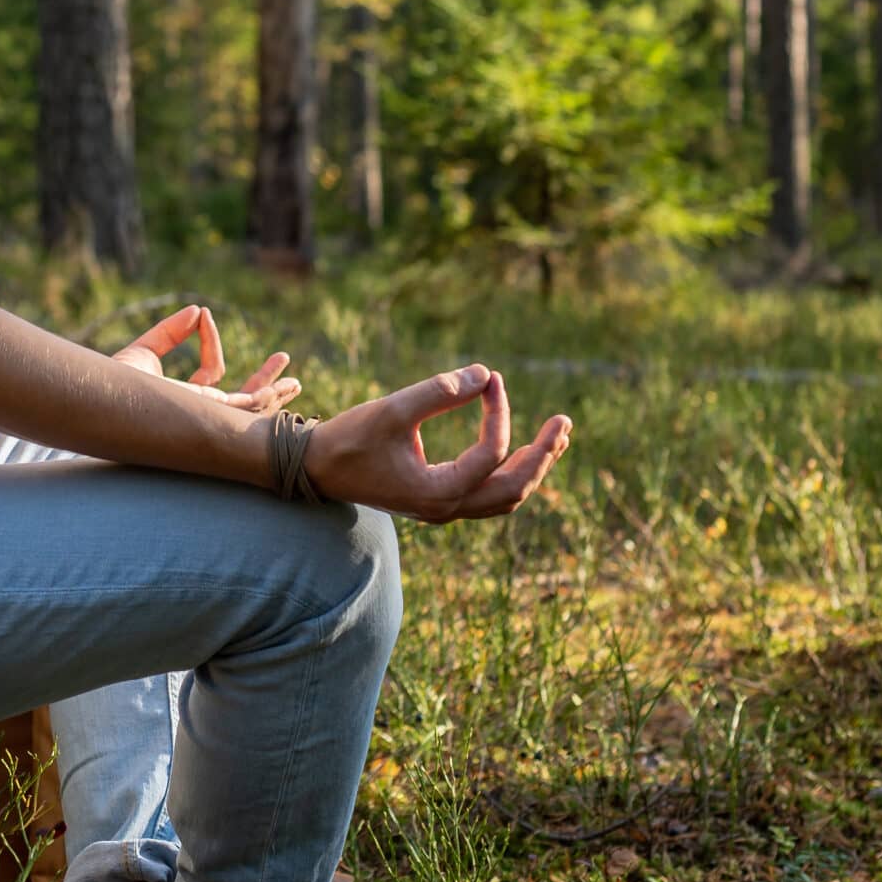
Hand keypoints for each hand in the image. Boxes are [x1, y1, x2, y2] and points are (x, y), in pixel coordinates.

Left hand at [110, 304, 300, 412]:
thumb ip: (171, 331)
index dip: (211, 341)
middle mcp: (200, 410)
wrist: (105, 399)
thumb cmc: (114, 383)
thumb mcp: (145, 350)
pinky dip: (264, 399)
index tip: (203, 314)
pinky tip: (280, 389)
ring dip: (275, 395)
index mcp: (187, 397)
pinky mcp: (210, 414)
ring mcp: (207, 415)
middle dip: (267, 387)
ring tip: (295, 381)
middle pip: (242, 401)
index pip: (212, 372)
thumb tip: (197, 310)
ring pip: (250, 409)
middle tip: (288, 369)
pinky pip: (244, 408)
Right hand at [305, 364, 568, 524]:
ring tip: (557, 438)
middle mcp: (447, 507)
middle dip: (544, 455)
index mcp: (437, 491)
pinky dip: (512, 473)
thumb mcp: (393, 410)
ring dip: (532, 467)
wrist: (317, 468)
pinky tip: (521, 451)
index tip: (492, 379)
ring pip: (506, 496)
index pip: (490, 453)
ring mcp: (444, 508)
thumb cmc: (349, 438)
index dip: (497, 412)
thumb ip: (439, 391)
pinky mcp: (439, 499)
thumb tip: (486, 374)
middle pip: (515, 489)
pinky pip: (490, 494)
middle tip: (564, 422)